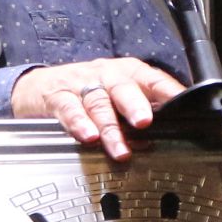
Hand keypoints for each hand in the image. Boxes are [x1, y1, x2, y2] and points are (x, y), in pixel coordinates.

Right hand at [12, 57, 184, 161]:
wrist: (40, 85)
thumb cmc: (87, 90)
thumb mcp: (117, 93)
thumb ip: (140, 109)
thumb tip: (168, 132)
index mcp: (126, 73)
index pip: (152, 78)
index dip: (167, 90)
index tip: (181, 103)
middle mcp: (106, 76)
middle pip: (123, 88)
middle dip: (135, 104)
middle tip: (145, 121)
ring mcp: (81, 85)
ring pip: (98, 104)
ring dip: (110, 128)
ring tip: (120, 148)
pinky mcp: (59, 97)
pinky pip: (70, 109)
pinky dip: (79, 124)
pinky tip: (88, 137)